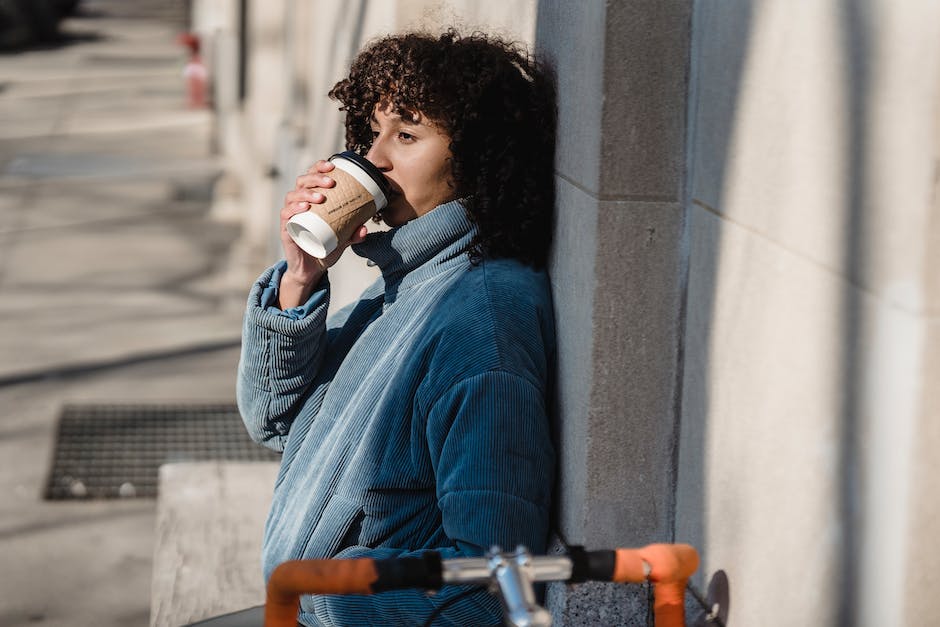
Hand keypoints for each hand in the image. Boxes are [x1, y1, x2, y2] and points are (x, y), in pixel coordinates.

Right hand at [277, 160, 367, 308]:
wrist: (312, 270)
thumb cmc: (325, 248)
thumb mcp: (344, 240)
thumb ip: (354, 234)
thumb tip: (365, 227)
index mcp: (312, 200)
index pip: (312, 176)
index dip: (319, 167)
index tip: (332, 166)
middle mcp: (299, 204)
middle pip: (302, 181)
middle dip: (315, 178)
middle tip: (330, 182)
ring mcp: (291, 216)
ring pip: (293, 195)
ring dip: (306, 193)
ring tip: (320, 197)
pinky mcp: (286, 229)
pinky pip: (286, 215)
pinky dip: (293, 209)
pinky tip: (304, 208)